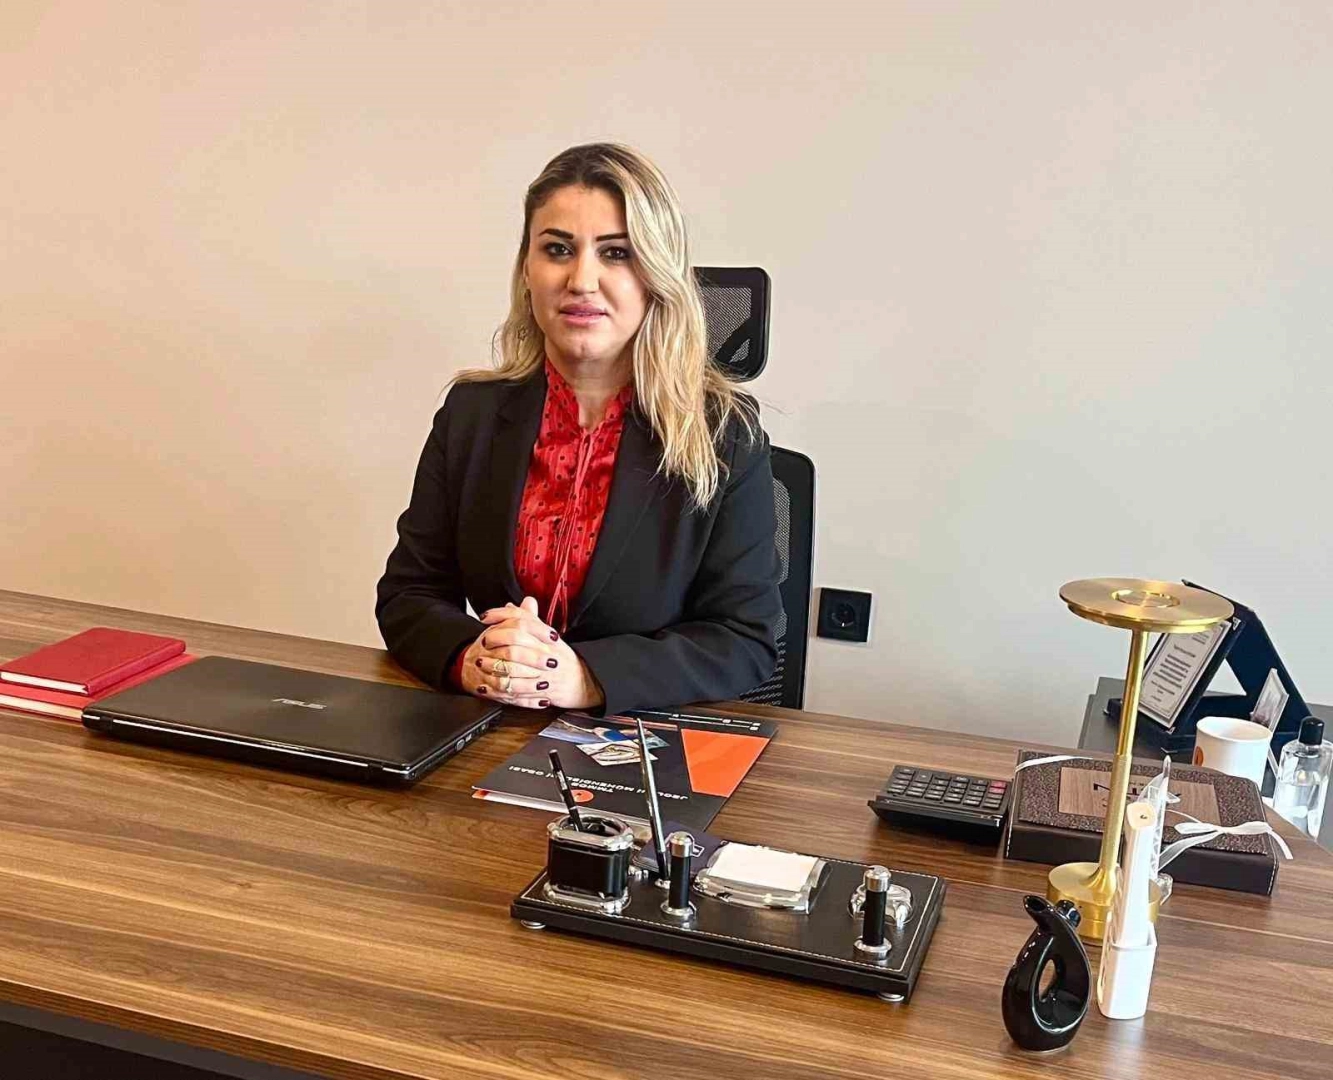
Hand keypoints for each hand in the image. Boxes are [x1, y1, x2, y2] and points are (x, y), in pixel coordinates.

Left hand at [460, 597, 603, 710]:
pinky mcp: (539, 693)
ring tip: (481, 663)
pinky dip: (497, 690)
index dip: (501, 615)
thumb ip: (534, 619)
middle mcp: (546, 654)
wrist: (581, 683)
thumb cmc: (563, 659)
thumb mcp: (550, 636)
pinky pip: (514, 692)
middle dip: (495, 640)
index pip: (522, 620)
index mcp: (548, 638)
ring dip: (493, 666)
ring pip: (513, 668)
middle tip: (483, 642)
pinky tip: (485, 687)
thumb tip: (522, 602)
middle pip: (516, 641)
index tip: (485, 617)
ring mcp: (543, 674)